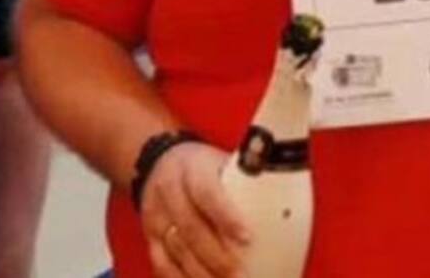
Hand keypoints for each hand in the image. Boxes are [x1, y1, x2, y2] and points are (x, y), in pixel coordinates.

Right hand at [139, 142, 250, 277]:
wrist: (161, 162)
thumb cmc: (201, 167)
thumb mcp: (220, 164)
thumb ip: (243, 184)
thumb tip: (281, 208)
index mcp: (192, 169)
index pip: (207, 193)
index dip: (226, 217)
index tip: (248, 239)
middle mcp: (170, 190)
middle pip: (191, 229)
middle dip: (218, 259)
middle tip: (241, 277)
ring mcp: (156, 214)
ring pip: (177, 250)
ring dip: (202, 275)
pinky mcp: (149, 235)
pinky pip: (162, 263)